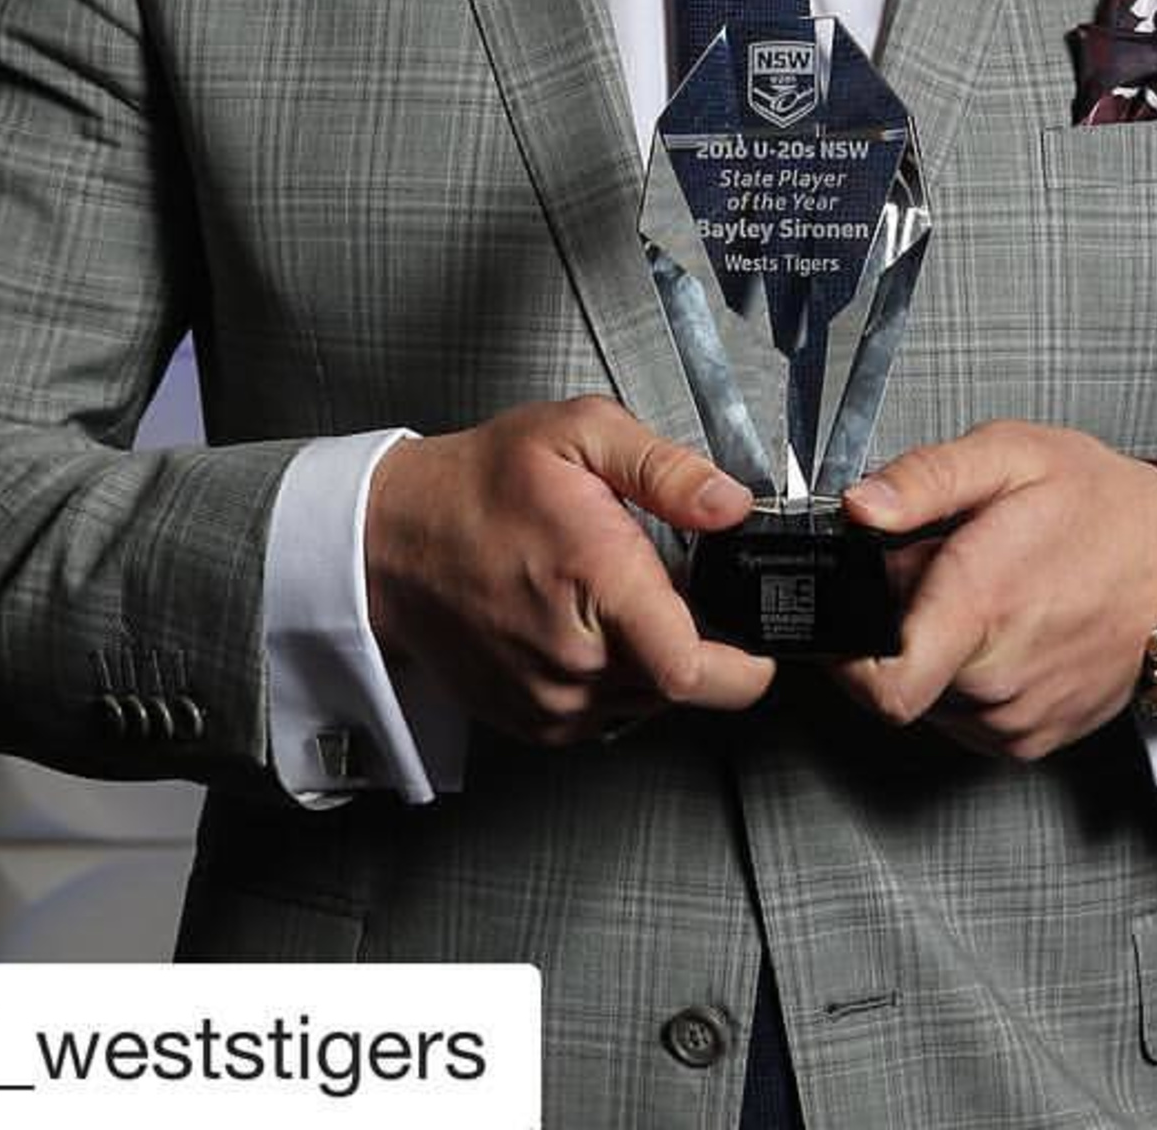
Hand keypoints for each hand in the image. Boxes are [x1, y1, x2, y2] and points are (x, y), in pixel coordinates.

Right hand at [364, 395, 775, 745]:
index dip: (747, 664)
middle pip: (683, 685)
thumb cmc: (479, 485)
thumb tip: (731, 504)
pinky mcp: (535, 723)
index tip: (763, 640)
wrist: (393, 541)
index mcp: (598, 584)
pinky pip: (608, 714)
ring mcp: (552, 703)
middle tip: (675, 588)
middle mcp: (575, 661)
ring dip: (655, 659)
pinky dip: (616, 677)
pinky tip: (590, 625)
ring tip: (619, 598)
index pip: (692, 669)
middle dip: (701, 642)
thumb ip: (665, 468)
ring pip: (648, 703)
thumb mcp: (578, 434)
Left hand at [828, 422, 1156, 762]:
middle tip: (938, 571)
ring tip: (982, 595)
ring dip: (937, 652)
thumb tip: (859, 504)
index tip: (849, 615)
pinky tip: (1003, 628)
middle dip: (899, 625)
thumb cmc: (1103, 508)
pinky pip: (968, 717)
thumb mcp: (1011, 455)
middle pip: (899, 677)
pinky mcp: (1034, 738)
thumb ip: (924, 478)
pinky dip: (969, 677)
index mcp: (981, 604)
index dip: (845, 656)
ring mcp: (1018, 717)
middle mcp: (998, 676)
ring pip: (932, 699)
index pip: (882, 685)